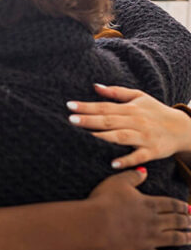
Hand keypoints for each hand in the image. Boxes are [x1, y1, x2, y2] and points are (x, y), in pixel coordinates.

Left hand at [67, 84, 190, 168]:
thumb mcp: (139, 97)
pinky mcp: (152, 152)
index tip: (69, 105)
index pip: (105, 106)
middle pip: (109, 121)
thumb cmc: (156, 112)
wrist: (183, 129)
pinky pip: (138, 157)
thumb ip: (117, 92)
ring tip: (86, 137)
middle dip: (90, 120)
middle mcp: (136, 121)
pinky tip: (112, 163)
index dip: (87, 106)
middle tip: (70, 119)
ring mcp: (144, 137)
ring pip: (121, 137)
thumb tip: (95, 86)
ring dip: (104, 137)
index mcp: (131, 108)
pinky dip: (126, 160)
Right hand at [88, 168, 189, 249]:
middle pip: (177, 221)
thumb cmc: (104, 202)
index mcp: (149, 204)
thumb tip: (144, 171)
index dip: (181, 206)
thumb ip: (132, 176)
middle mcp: (154, 222)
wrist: (95, 225)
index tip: (188, 208)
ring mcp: (151, 239)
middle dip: (186, 221)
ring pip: (175, 239)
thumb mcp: (117, 182)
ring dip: (185, 238)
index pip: (171, 205)